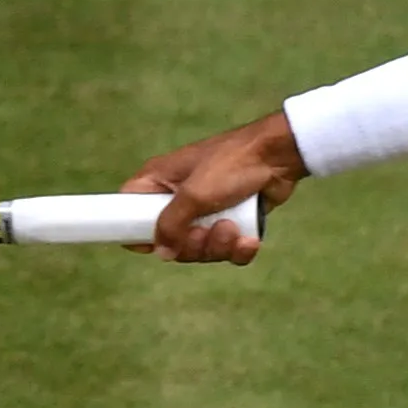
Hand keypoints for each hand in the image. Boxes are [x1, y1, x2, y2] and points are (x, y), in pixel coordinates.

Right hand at [125, 110, 304, 262]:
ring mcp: (206, 210)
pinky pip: (227, 249)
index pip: (127, 212)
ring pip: (201, 248)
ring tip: (234, 229)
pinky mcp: (232, 220)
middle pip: (170, 241)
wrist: (279, 156)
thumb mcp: (195, 194)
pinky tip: (250, 240)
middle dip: (192, 245)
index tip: (153, 245)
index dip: (136, 232)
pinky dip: (239, 249)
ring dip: (218, 246)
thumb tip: (161, 252)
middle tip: (207, 232)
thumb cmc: (232, 164)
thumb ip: (171, 225)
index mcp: (158, 183)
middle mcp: (178, 197)